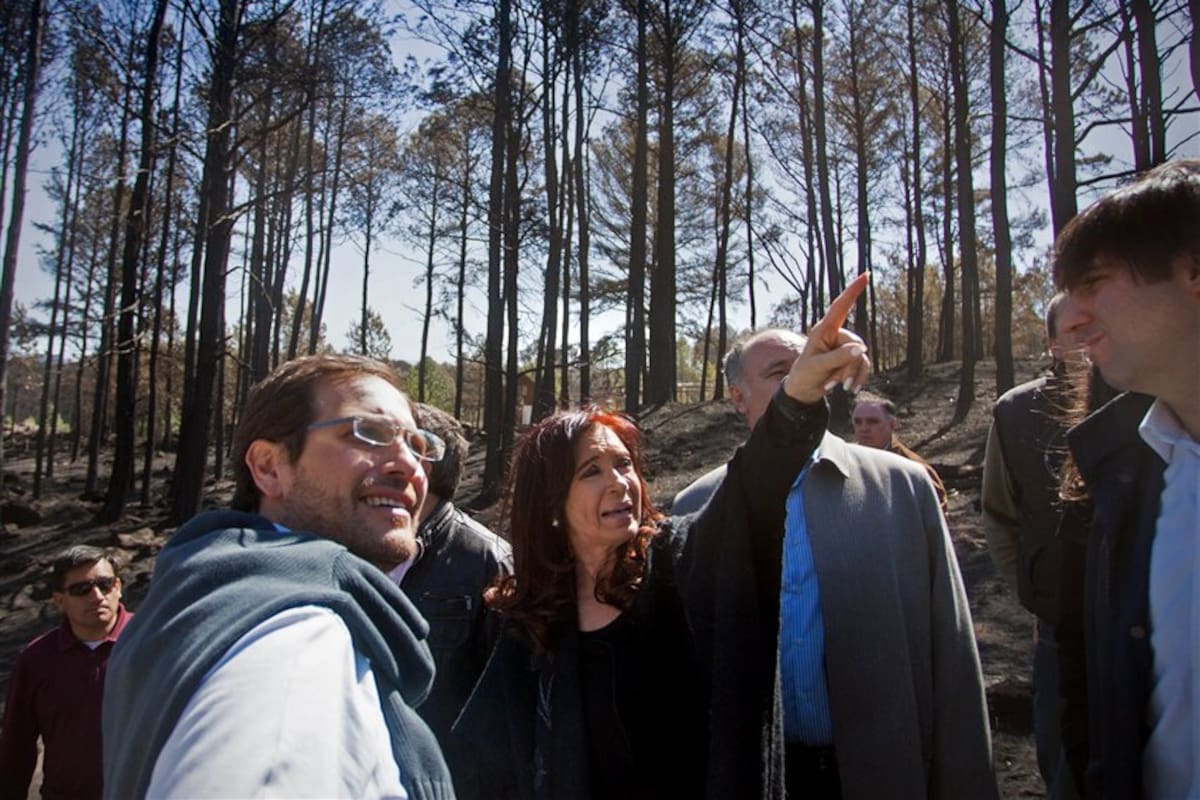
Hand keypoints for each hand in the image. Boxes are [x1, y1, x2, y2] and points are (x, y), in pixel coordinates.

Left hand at [783, 273, 870, 403]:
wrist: (804, 392)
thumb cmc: (804, 375)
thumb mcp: (818, 366)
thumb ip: (839, 357)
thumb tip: (863, 349)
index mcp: (824, 330)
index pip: (840, 306)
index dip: (853, 291)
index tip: (866, 274)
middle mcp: (836, 335)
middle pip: (856, 345)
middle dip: (848, 367)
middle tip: (835, 382)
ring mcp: (844, 347)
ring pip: (861, 357)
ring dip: (851, 375)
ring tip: (837, 387)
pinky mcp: (850, 359)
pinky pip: (863, 366)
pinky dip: (857, 379)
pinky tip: (848, 390)